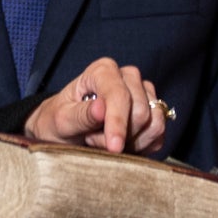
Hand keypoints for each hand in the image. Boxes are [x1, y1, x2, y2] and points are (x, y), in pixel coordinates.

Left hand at [25, 57, 172, 153]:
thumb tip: (101, 108)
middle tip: (93, 139)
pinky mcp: (153, 112)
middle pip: (141, 112)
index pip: (120, 96)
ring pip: (155, 124)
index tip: (114, 147)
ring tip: (105, 140)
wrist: (65, 132)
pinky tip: (121, 145)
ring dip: (130, 142)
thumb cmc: (58, 122)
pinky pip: (159, 135)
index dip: (118, 122)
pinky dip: (141, 147)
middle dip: (119, 135)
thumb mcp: (60, 121)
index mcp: (103, 70)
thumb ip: (80, 115)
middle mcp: (128, 76)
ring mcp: (144, 93)